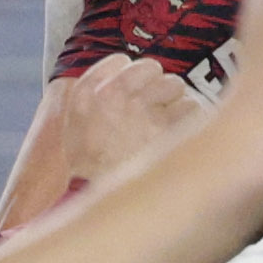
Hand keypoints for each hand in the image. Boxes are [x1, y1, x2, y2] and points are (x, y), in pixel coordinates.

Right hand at [61, 52, 204, 185]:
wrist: (97, 201)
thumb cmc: (85, 169)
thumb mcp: (70, 128)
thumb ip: (87, 96)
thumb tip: (116, 72)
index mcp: (88, 95)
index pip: (120, 61)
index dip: (129, 75)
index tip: (130, 89)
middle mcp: (117, 97)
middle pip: (152, 69)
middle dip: (154, 86)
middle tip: (149, 107)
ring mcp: (146, 111)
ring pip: (175, 86)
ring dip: (172, 101)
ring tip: (161, 123)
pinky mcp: (172, 129)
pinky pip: (192, 108)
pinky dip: (188, 120)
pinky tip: (175, 135)